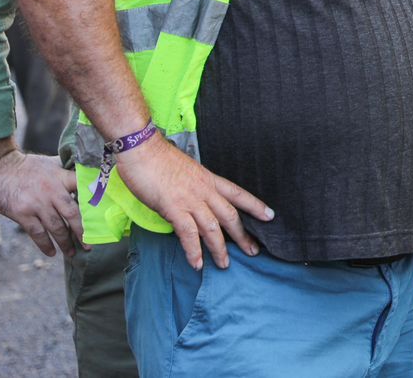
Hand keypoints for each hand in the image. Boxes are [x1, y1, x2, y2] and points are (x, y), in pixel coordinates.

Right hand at [0, 140, 84, 258]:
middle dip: (82, 231)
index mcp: (61, 177)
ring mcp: (37, 204)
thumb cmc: (27, 166)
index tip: (103, 214)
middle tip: (89, 245)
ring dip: (65, 242)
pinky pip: (37, 233)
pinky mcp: (22, 214)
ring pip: (56, 227)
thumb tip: (86, 177)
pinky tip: (52, 252)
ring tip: (72, 253)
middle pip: (72, 214)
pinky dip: (45, 244)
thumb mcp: (50, 163)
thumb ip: (66, 172)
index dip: (94, 200)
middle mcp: (52, 191)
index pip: (83, 188)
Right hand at [115, 134, 272, 270]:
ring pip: (212, 228)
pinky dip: (193, 250)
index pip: (238, 194)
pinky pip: (188, 233)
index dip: (255, 205)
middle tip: (254, 251)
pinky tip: (197, 264)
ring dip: (219, 249)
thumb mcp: (187, 171)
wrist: (142, 149)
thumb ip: (195, 186)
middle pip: (230, 215)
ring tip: (224, 265)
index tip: (270, 216)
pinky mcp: (173, 208)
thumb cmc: (159, 159)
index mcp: (209, 179)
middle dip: (243, 235)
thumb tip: (198, 200)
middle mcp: (204, 191)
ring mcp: (190, 200)